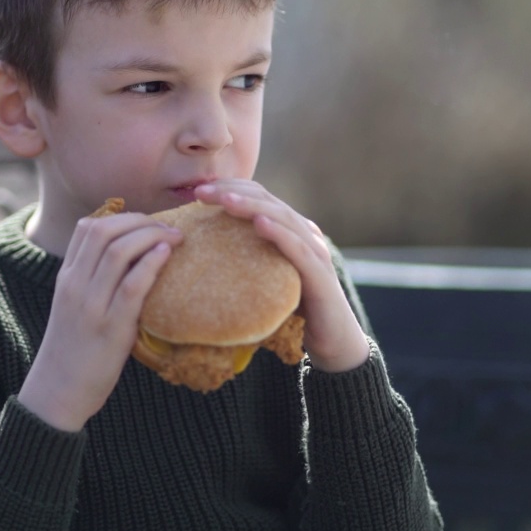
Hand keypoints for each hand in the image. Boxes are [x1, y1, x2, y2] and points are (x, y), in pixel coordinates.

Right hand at [18, 212, 182, 431]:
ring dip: (152, 236)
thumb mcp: (74, 306)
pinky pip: (132, 286)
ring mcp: (91, 306)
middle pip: (105, 232)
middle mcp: (75, 285)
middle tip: (167, 228)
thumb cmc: (74, 348)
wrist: (59, 390)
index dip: (121, 216)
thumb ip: (93, 280)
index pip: (87, 228)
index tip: (146, 223)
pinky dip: (151, 264)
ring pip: (119, 252)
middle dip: (140, 221)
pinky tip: (166, 255)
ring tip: (175, 238)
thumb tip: (130, 257)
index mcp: (66, 277)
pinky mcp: (111, 328)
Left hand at [193, 181, 369, 372]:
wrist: (333, 342)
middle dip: (232, 192)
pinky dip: (279, 233)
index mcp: (290, 230)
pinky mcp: (321, 275)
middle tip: (201, 191)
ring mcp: (315, 252)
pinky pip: (298, 249)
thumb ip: (245, 262)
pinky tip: (259, 223)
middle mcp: (305, 233)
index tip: (197, 190)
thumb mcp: (264, 279)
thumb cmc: (294, 310)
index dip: (230, 188)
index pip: (259, 197)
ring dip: (252, 205)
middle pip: (267, 201)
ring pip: (282, 218)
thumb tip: (200, 257)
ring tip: (225, 200)